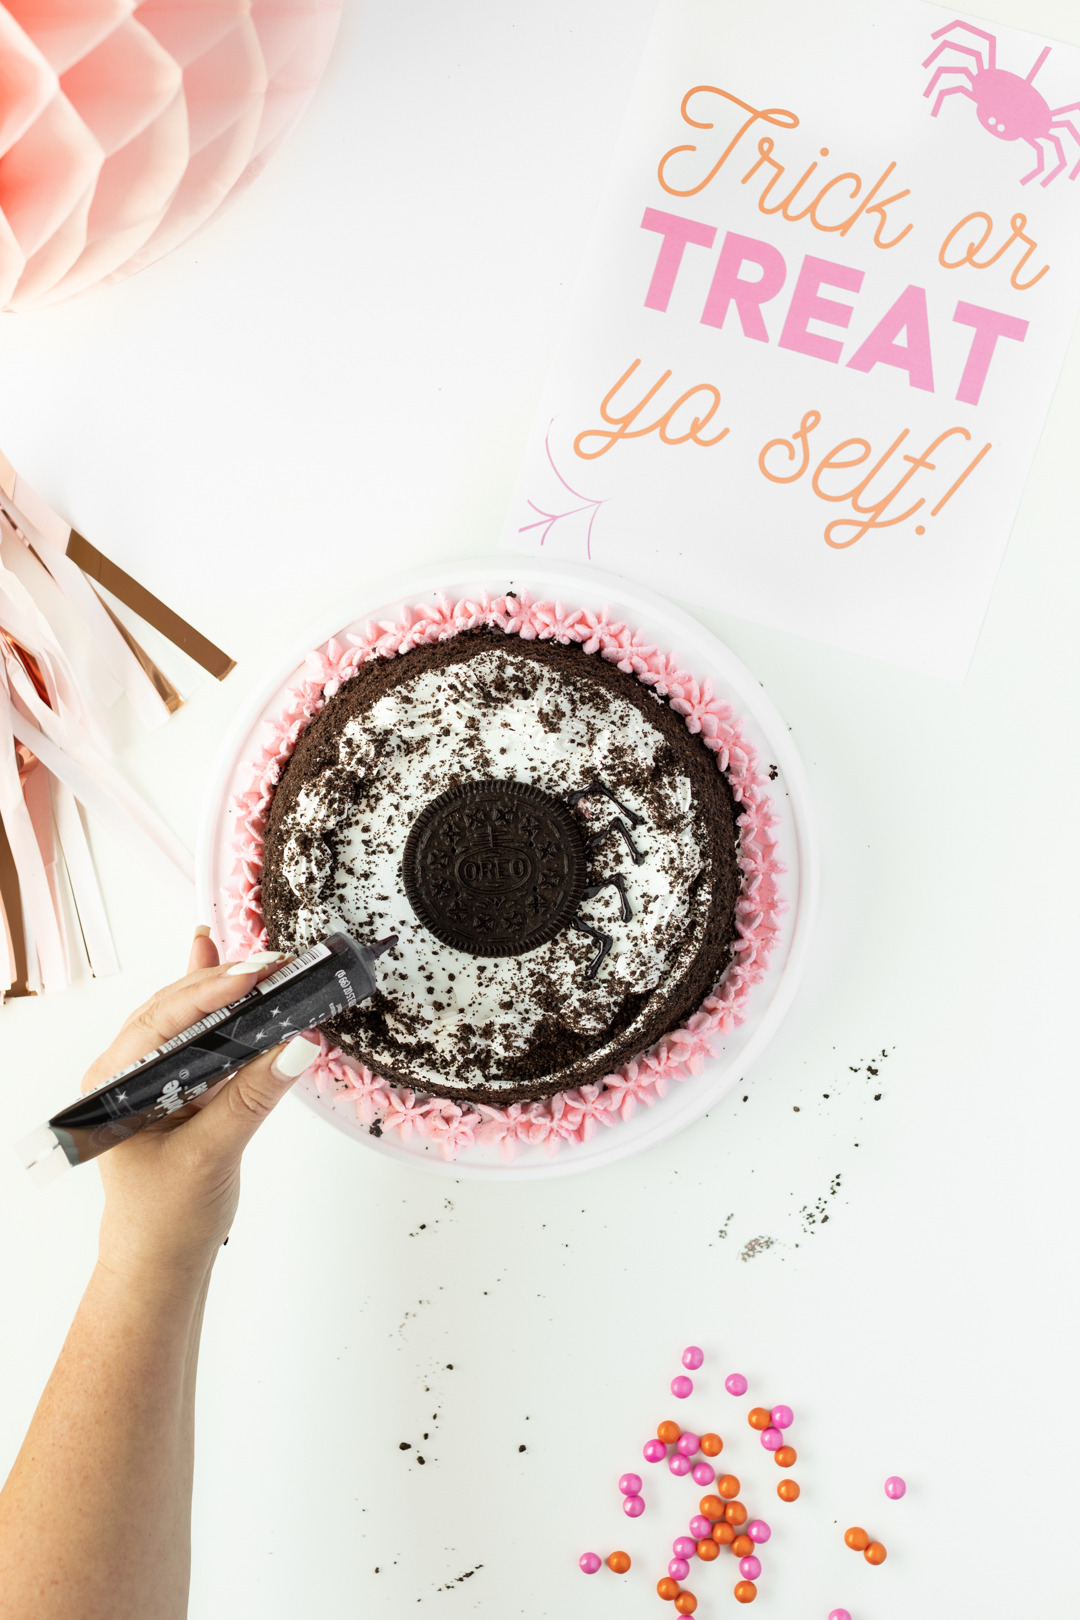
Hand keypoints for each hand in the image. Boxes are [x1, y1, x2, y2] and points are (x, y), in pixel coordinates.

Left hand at [83, 930, 318, 1284]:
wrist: (160, 1264)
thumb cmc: (166, 1220)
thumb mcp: (211, 1154)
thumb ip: (251, 1097)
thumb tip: (297, 1047)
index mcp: (113, 1086)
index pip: (162, 1021)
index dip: (209, 991)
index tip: (254, 973)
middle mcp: (125, 1075)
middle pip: (174, 1010)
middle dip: (222, 982)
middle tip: (272, 964)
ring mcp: (150, 1082)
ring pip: (188, 1021)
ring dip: (225, 992)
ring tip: (264, 964)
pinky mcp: (178, 1092)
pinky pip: (199, 1040)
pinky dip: (219, 1010)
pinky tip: (230, 974)